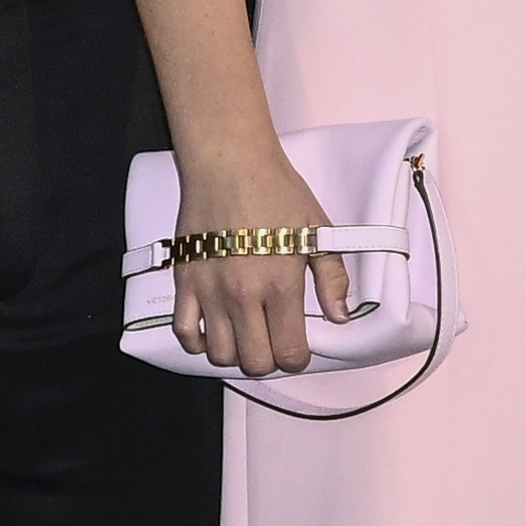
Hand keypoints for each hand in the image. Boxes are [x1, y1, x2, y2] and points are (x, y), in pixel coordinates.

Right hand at [168, 144, 358, 378]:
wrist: (230, 164)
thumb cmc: (277, 192)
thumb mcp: (318, 231)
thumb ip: (333, 279)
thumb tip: (341, 317)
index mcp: (281, 286)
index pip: (288, 353)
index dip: (297, 359)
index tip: (298, 347)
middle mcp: (243, 296)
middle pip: (254, 362)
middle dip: (268, 360)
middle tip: (273, 340)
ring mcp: (210, 292)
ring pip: (219, 355)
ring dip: (236, 353)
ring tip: (246, 333)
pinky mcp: (185, 282)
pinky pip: (184, 332)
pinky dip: (198, 341)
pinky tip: (213, 329)